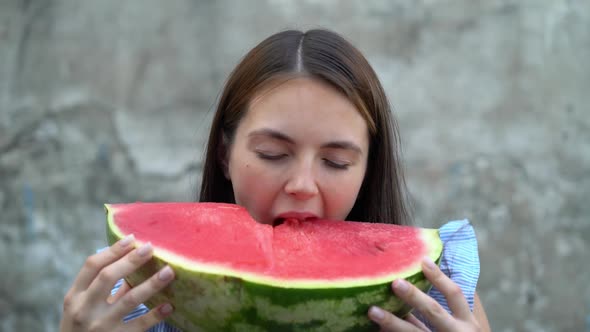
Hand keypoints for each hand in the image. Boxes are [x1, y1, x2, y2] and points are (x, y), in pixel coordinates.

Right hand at [60, 235, 175, 331]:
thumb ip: (104, 288)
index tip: (131, 238)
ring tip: (168, 271)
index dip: (112, 250)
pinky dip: (155, 314)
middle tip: (150, 248)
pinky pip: (139, 325)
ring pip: (129, 299)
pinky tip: (169, 305)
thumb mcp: (84, 307)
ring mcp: (100, 325)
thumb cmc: (82, 328)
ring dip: (151, 284)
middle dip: (131, 260)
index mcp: (74, 296)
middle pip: (108, 276)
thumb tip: (133, 262)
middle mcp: (84, 309)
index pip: (92, 266)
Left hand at [368, 256, 481, 330]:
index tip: (422, 260)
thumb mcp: (459, 328)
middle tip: (394, 282)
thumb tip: (407, 287)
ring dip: (392, 323)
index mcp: (467, 322)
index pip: (454, 294)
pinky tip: (377, 331)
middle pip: (434, 311)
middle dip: (414, 296)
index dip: (439, 277)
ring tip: (372, 311)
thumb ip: (438, 313)